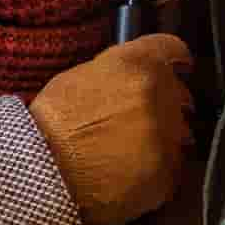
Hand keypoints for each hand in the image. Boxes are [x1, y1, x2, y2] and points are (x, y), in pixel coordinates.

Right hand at [29, 32, 193, 224]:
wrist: (44, 171)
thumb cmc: (52, 123)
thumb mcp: (81, 75)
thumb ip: (119, 70)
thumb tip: (135, 75)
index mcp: (138, 64)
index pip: (174, 50)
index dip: (174, 61)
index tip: (176, 67)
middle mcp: (161, 96)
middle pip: (180, 94)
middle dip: (166, 104)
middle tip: (138, 118)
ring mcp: (167, 137)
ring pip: (180, 133)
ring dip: (164, 137)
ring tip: (130, 150)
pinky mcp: (167, 174)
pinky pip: (172, 168)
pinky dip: (157, 169)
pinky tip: (130, 173)